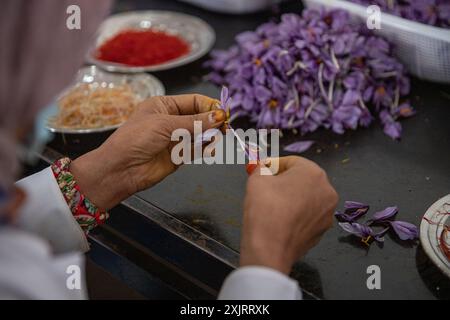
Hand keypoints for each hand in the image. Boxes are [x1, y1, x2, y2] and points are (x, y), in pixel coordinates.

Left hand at [70, 94, 225, 208]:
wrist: (121, 169)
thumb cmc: (135, 139)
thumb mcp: (164, 125)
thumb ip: (193, 122)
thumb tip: (218, 116)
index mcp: (164, 105)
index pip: (193, 101)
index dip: (209, 106)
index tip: (224, 112)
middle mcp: (171, 120)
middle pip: (200, 117)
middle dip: (213, 120)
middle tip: (225, 125)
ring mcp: (175, 138)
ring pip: (201, 133)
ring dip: (211, 134)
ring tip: (219, 136)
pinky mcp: (179, 155)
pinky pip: (197, 149)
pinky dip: (206, 148)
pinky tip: (212, 148)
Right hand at [240, 156, 337, 273]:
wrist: (270, 248)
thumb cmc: (264, 207)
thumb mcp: (257, 178)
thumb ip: (263, 169)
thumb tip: (265, 169)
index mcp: (313, 173)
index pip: (291, 162)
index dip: (273, 165)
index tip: (261, 171)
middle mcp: (327, 190)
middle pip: (303, 179)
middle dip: (285, 180)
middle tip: (266, 186)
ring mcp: (328, 213)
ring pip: (307, 198)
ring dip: (292, 197)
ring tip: (273, 205)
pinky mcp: (322, 231)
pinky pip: (308, 216)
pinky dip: (297, 214)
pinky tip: (281, 220)